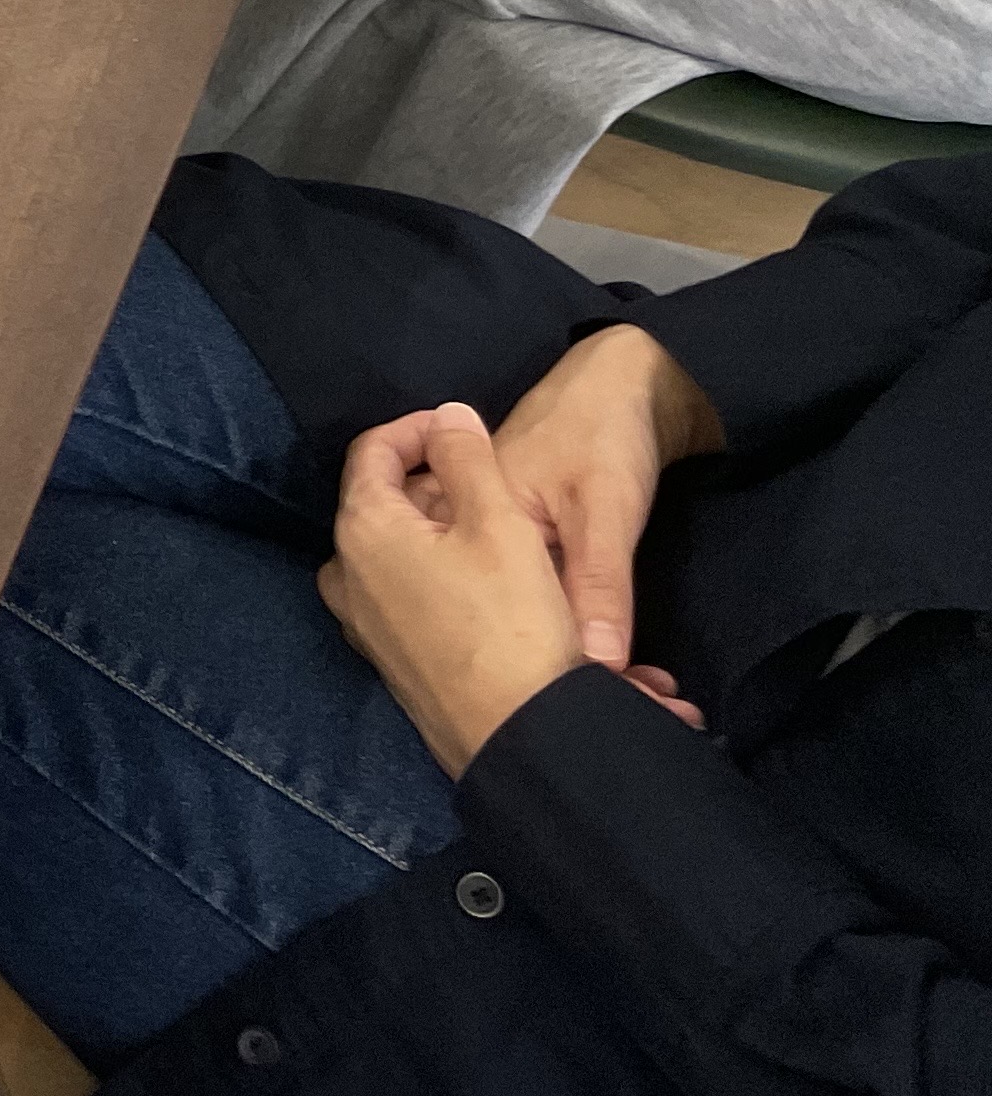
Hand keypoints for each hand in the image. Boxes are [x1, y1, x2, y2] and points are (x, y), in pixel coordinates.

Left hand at [316, 402, 591, 775]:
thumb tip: (446, 416)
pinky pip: (413, 602)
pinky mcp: (394, 664)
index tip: (461, 427)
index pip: (372, 452)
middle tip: (489, 484)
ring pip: (401, 556)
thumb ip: (468, 456)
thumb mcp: (500, 520)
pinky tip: (500, 593)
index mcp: (362, 530)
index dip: (417, 428)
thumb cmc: (512, 623)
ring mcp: (366, 626)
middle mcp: (347, 578)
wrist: (523, 739)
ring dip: (447, 538)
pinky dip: (448, 583)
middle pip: (385, 506)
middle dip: (435, 487)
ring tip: (506, 538)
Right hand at [492, 324, 726, 673]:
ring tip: (636, 698)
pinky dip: (569, 635)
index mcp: (462, 524)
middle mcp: (459, 540)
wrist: (615, 387)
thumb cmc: (600, 436)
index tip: (603, 707)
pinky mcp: (511, 551)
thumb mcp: (605, 508)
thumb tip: (601, 663)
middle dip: (564, 675)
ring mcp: (482, 546)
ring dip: (570, 660)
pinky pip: (531, 603)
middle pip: (502, 622)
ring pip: (519, 617)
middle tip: (634, 708)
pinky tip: (610, 663)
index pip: (496, 613)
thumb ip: (600, 583)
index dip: (551, 666)